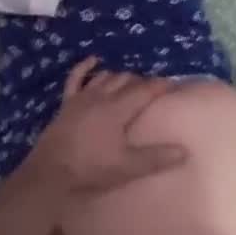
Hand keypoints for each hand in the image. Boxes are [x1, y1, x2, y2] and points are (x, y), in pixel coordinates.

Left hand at [31, 57, 186, 194]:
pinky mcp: (66, 104)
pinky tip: (93, 61)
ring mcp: (81, 98)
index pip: (145, 90)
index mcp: (118, 109)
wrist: (50, 173)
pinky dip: (85, 67)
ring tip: (130, 81)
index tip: (174, 84)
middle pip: (126, 80)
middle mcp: (101, 97)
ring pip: (105, 77)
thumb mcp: (127, 166)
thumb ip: (156, 158)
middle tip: (153, 90)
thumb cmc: (91, 169)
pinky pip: (76, 78)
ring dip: (119, 76)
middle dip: (142, 81)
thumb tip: (185, 151)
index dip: (160, 86)